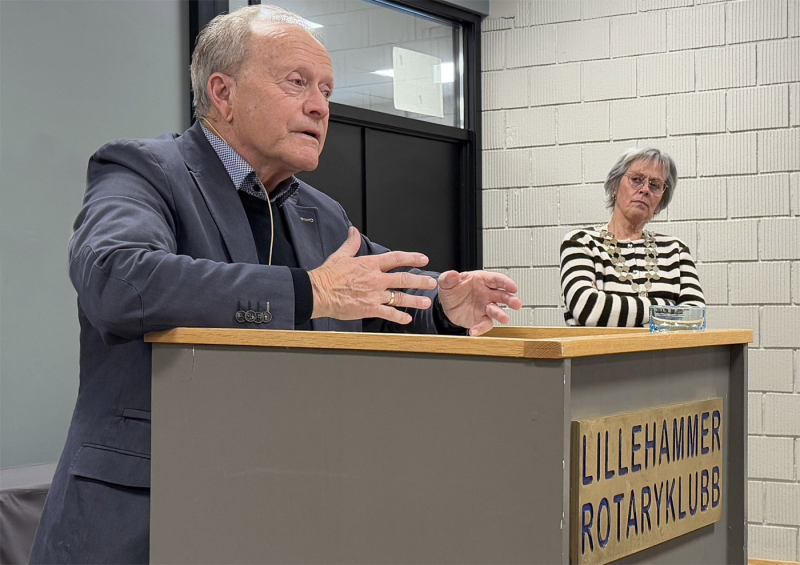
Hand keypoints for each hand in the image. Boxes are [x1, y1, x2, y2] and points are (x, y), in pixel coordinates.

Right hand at [309, 227, 437, 323]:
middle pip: (404, 279)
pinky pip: (388, 313)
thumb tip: (354, 232)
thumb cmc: (327, 276)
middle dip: (420, 281)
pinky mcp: (369, 308)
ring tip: (425, 302)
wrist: (317, 293)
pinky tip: (407, 319)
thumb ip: (351, 244)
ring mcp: (374, 294)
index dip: (412, 258)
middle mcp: (375, 279)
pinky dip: (399, 317)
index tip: (423, 259)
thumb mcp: (340, 256)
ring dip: (415, 300)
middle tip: (431, 282)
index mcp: (369, 264)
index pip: (396, 258)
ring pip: (400, 297)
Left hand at [437, 270, 521, 335]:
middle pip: (503, 295)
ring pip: (497, 311)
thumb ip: (449, 278)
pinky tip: (475, 331)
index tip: (513, 287)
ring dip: (502, 315)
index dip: (506, 283)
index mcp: (482, 280)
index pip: (497, 279)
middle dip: (511, 299)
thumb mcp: (446, 281)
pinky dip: (481, 329)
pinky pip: (484, 324)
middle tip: (517, 304)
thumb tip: (453, 274)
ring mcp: (485, 307)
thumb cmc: (452, 289)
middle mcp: (487, 294)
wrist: (446, 304)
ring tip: (505, 319)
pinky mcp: (481, 318)